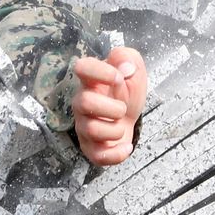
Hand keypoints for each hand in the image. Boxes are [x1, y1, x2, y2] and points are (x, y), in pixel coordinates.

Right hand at [71, 47, 147, 165]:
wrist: (129, 117)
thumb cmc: (126, 92)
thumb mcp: (133, 69)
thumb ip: (129, 59)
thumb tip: (126, 68)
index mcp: (91, 80)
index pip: (82, 67)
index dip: (100, 71)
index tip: (118, 77)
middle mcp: (82, 102)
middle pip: (84, 102)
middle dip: (112, 107)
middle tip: (122, 108)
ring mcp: (84, 125)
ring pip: (92, 129)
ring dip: (116, 129)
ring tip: (122, 125)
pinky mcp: (91, 147)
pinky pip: (97, 156)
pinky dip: (116, 154)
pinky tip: (126, 146)